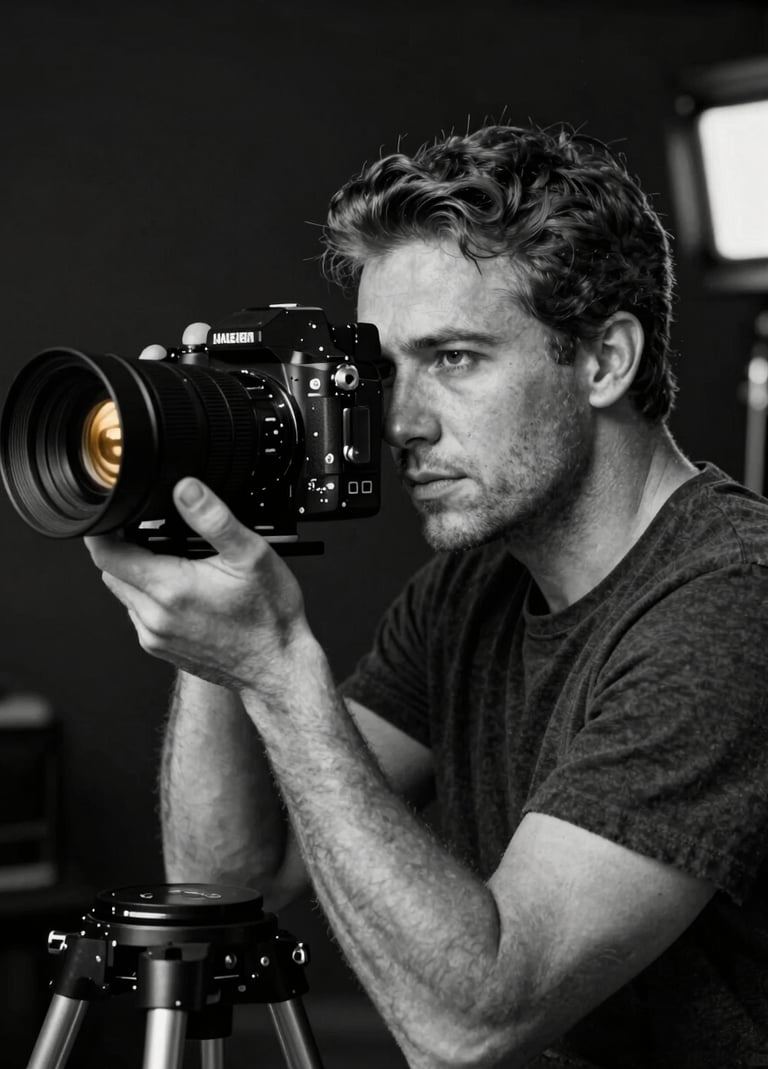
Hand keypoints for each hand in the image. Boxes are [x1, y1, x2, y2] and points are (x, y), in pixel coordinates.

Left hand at [84, 478, 307, 695]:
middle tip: (156, 535)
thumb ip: (214, 518)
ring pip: (124, 592)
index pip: (107, 553)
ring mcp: (154, 635)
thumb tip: (186, 489)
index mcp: (170, 588)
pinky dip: (150, 596)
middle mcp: (154, 616)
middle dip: (124, 547)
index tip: (117, 514)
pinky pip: (139, 613)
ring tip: (176, 562)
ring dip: (138, 572)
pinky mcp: (159, 647)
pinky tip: (183, 591)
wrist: (276, 666)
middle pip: (110, 571)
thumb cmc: (269, 616)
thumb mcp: (251, 554)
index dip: (105, 527)